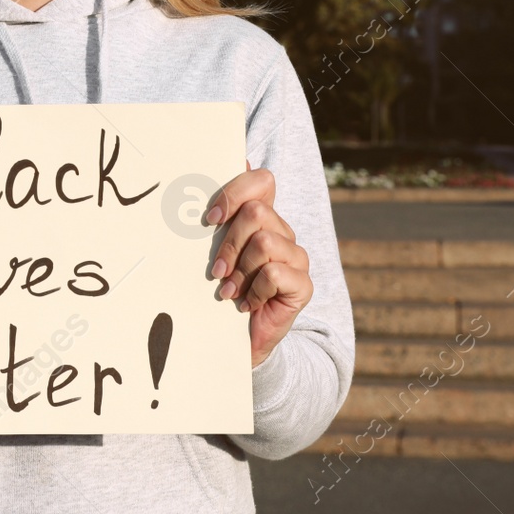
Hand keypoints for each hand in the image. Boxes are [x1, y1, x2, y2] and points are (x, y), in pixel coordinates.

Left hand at [204, 159, 311, 366]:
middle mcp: (283, 232)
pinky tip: (246, 304)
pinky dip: (253, 291)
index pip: (262, 180)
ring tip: (229, 291)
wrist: (235, 340)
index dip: (234, 193)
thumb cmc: (221, 289)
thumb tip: (213, 173)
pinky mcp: (303, 285)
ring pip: (264, 242)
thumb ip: (215, 219)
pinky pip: (273, 273)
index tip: (210, 220)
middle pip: (256, 212)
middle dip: (229, 243)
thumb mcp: (212, 252)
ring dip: (239, 271)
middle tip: (216, 271)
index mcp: (263, 217)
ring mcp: (297, 258)